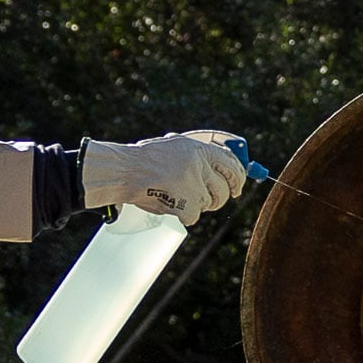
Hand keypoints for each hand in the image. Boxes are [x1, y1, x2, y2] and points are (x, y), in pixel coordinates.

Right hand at [84, 131, 253, 221]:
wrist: (125, 171)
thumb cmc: (146, 160)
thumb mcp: (175, 147)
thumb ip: (198, 156)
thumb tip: (225, 168)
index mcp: (198, 149)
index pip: (231, 164)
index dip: (238, 178)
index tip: (236, 188)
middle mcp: (199, 166)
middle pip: (223, 189)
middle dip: (219, 198)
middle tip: (212, 201)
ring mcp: (193, 186)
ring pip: (208, 203)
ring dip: (197, 205)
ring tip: (178, 196)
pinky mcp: (187, 204)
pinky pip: (193, 215)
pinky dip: (183, 214)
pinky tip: (168, 203)